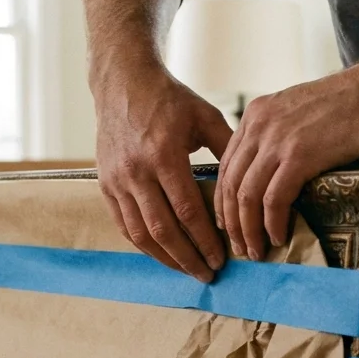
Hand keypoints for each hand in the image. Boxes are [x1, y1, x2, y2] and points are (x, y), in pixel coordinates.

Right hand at [92, 62, 232, 282]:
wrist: (123, 82)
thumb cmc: (169, 99)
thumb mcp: (205, 116)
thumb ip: (228, 149)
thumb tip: (253, 180)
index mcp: (164, 155)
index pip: (187, 211)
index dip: (205, 240)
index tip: (221, 259)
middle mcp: (136, 172)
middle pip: (163, 230)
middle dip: (187, 258)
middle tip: (207, 275)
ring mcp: (117, 180)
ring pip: (140, 234)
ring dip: (164, 258)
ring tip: (186, 270)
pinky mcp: (105, 184)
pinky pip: (123, 225)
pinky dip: (143, 244)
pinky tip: (161, 254)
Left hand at [215, 64, 358, 261]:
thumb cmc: (353, 105)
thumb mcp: (301, 114)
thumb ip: (281, 138)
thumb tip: (275, 177)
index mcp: (256, 114)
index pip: (227, 164)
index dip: (224, 200)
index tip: (229, 224)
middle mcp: (259, 124)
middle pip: (230, 183)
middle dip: (232, 222)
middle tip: (240, 247)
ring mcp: (277, 139)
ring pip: (247, 195)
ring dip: (249, 230)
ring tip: (256, 251)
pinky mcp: (299, 155)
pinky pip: (274, 199)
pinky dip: (273, 224)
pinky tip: (279, 237)